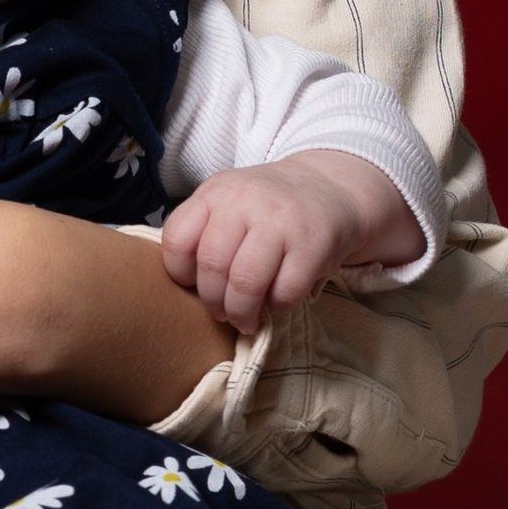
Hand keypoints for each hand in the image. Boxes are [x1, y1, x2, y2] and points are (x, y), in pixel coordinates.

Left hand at [159, 149, 421, 333]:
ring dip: (242, 312)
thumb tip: (180, 287)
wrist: (329, 188)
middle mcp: (245, 202)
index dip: (178, 272)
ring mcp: (280, 221)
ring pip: (245, 283)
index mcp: (215, 193)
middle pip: (212, 266)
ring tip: (245, 319)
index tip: (192, 285)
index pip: (177, 237)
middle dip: (213, 301)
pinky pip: (285, 292)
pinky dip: (278, 307)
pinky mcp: (313, 244)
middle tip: (222, 313)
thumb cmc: (267, 209)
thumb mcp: (228, 203)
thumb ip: (203, 231)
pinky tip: (278, 301)